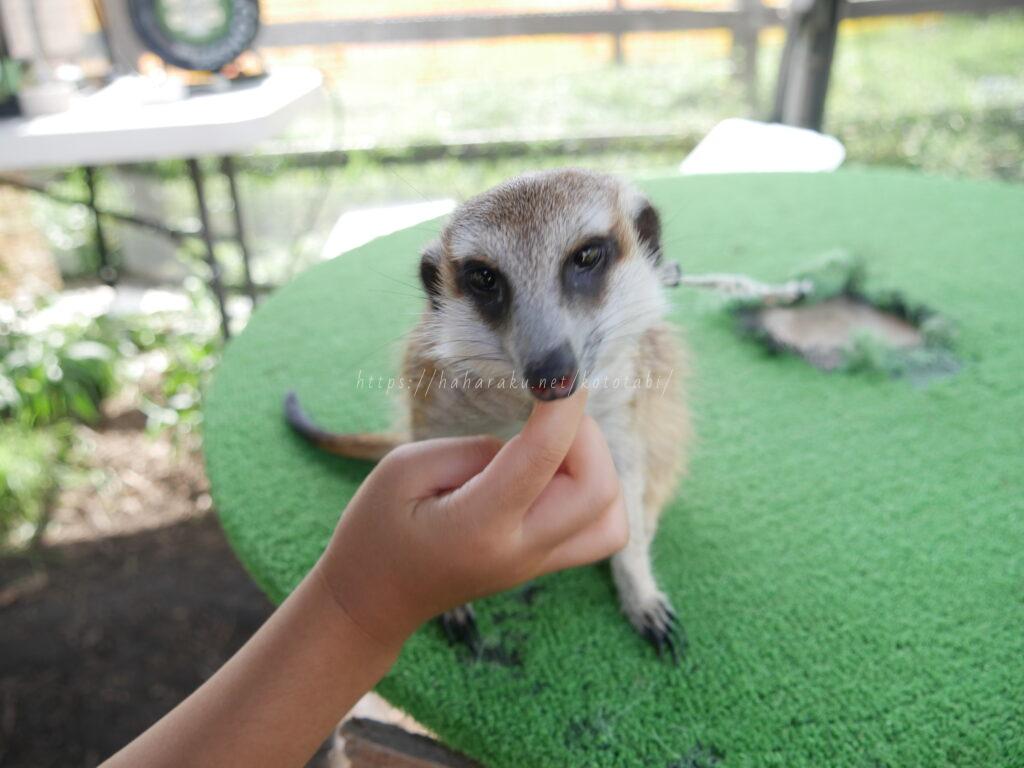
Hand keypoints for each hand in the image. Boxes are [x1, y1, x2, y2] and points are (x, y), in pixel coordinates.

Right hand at [315, 388, 627, 650]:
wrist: (373, 601)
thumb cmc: (377, 529)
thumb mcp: (403, 470)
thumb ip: (471, 450)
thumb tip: (525, 441)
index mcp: (478, 525)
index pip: (542, 457)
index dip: (562, 404)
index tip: (559, 368)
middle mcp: (520, 550)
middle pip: (598, 490)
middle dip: (586, 435)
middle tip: (548, 412)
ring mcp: (538, 564)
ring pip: (612, 517)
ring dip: (597, 467)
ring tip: (555, 445)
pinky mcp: (545, 565)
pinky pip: (601, 530)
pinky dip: (596, 491)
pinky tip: (558, 471)